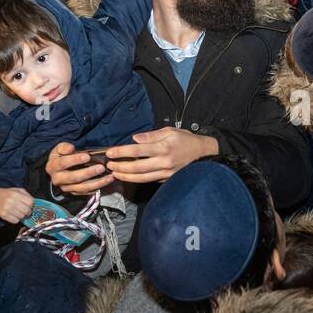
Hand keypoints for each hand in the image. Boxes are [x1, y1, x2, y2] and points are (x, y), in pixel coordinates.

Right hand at [0, 187, 34, 224]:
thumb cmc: (9, 194)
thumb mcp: (18, 190)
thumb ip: (27, 195)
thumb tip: (34, 203)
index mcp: (15, 194)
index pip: (30, 202)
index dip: (31, 205)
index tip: (30, 205)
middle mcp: (11, 201)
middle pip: (26, 210)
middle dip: (28, 212)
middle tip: (26, 211)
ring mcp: (6, 208)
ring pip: (21, 216)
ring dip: (22, 215)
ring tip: (19, 212)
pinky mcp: (3, 215)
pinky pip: (15, 221)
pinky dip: (17, 219)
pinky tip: (14, 215)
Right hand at [45, 141, 114, 195]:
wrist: (58, 170)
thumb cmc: (61, 157)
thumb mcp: (59, 149)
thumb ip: (63, 147)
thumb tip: (70, 148)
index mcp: (53, 167)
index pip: (63, 163)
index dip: (75, 160)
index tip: (87, 156)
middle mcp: (58, 179)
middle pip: (73, 178)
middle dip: (88, 173)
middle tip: (101, 168)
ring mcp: (66, 188)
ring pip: (82, 187)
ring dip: (97, 182)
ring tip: (109, 177)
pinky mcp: (74, 192)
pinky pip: (86, 192)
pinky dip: (97, 187)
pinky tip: (106, 182)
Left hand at [104, 128, 219, 183]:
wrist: (204, 154)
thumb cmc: (186, 140)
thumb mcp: (170, 131)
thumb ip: (151, 136)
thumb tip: (135, 139)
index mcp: (163, 148)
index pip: (137, 150)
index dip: (122, 152)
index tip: (110, 152)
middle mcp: (164, 162)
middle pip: (137, 167)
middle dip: (120, 167)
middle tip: (109, 165)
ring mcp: (166, 173)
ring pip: (142, 178)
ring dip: (126, 177)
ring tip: (115, 174)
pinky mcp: (168, 179)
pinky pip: (150, 181)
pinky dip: (137, 180)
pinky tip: (128, 177)